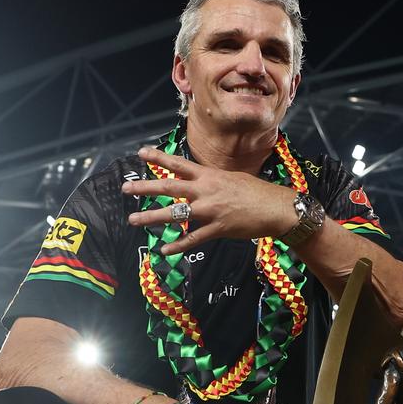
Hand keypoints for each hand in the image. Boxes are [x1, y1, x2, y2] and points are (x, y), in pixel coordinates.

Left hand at [123, 148, 296, 253]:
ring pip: (174, 214)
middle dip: (145, 188)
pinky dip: (178, 245)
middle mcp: (205, 191)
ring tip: (134, 220)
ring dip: (151, 217)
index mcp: (209, 176)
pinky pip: (193, 238)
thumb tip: (201, 182)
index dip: (158, 158)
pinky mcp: (217, 229)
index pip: (178, 164)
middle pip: (168, 187)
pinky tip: (165, 249)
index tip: (140, 154)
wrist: (276, 208)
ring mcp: (209, 211)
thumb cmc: (258, 192)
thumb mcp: (233, 178)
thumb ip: (213, 181)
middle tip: (125, 189)